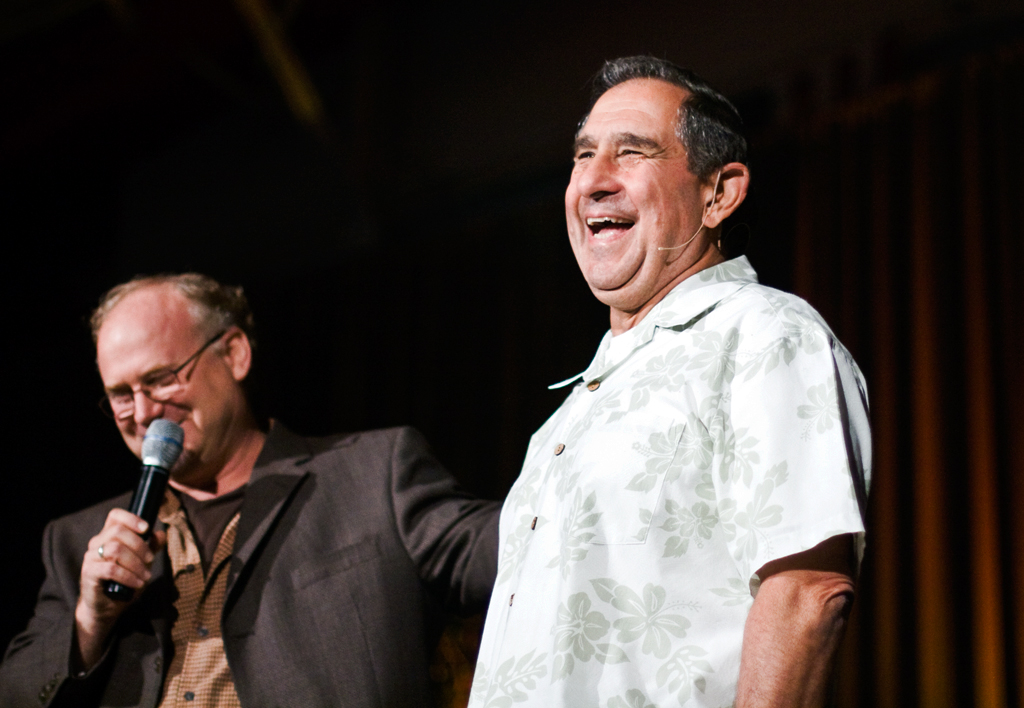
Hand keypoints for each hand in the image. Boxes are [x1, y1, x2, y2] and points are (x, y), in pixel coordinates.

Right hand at [74, 509, 165, 670]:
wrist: (106, 607)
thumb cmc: (124, 581)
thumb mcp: (142, 562)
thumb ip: (151, 547)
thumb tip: (161, 533)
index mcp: (108, 536)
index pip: (115, 516)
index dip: (131, 518)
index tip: (146, 528)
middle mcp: (96, 543)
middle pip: (117, 532)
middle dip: (139, 545)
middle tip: (150, 559)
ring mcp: (91, 558)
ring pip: (115, 549)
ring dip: (136, 563)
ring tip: (145, 575)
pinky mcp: (89, 573)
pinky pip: (111, 569)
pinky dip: (128, 576)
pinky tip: (138, 583)